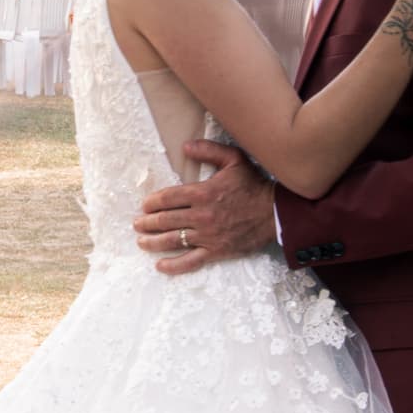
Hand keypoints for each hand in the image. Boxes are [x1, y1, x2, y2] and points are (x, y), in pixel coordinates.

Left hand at [134, 139, 276, 276]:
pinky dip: (173, 265)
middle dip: (147, 222)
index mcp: (203, 192)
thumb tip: (185, 146)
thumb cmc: (253, 185)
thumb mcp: (234, 160)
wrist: (275, 212)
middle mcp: (201, 215)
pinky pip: (190, 261)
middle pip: (166, 220)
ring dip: (153, 242)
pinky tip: (160, 265)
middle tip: (137, 224)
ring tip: (142, 241)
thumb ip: (209, 151)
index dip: (152, 202)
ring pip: (173, 240)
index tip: (144, 206)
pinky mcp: (216, 251)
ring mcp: (208, 236)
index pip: (168, 198)